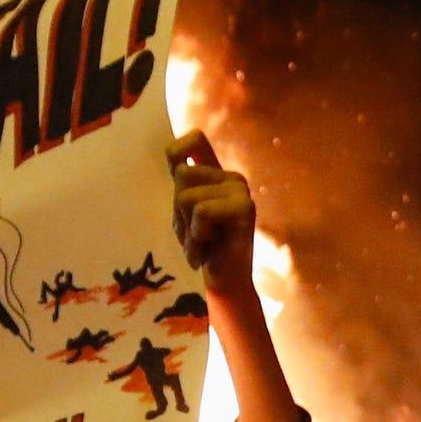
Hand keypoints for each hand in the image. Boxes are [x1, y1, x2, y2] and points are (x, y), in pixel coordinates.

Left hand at [167, 133, 256, 293]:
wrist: (224, 282)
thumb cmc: (203, 248)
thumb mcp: (184, 214)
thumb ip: (183, 188)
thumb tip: (179, 165)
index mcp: (217, 175)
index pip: (195, 140)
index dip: (178, 149)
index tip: (176, 174)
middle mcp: (231, 177)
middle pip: (181, 175)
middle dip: (179, 210)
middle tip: (196, 232)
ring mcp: (240, 190)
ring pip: (187, 195)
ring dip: (187, 228)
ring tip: (203, 243)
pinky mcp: (244, 207)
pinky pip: (202, 211)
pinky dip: (198, 236)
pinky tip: (209, 249)